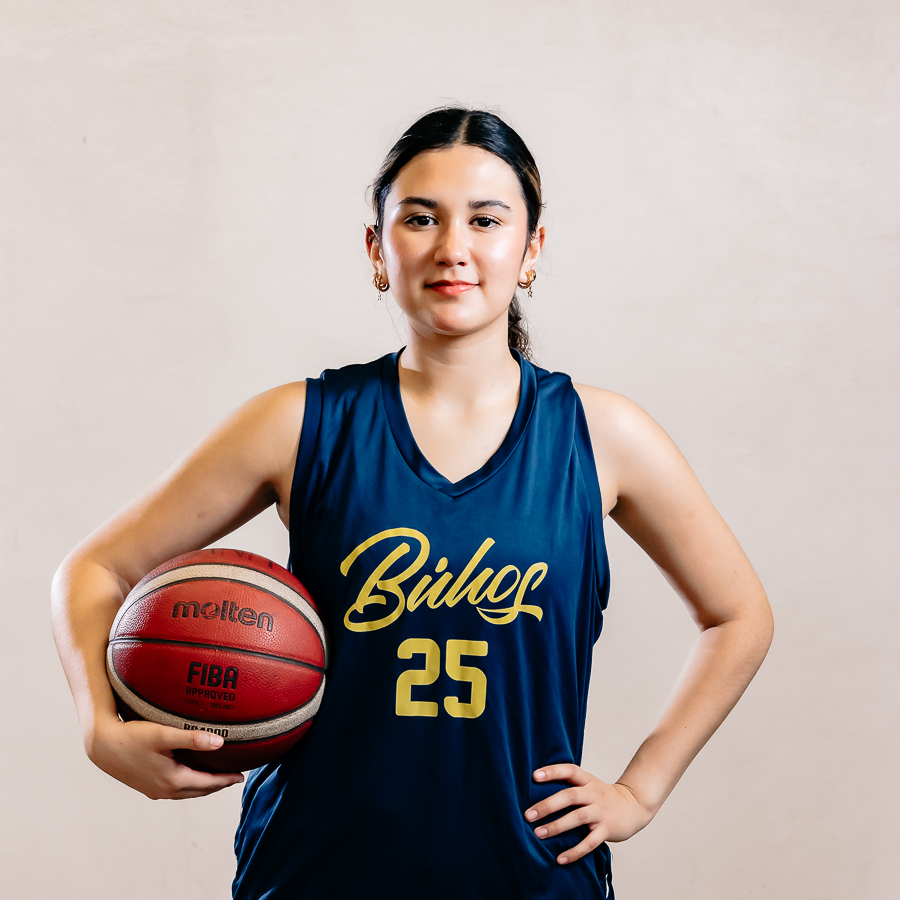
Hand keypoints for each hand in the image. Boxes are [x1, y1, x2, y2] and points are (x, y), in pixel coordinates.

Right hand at [87, 714, 243, 799]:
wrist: (102, 746)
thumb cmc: (132, 736)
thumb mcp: (164, 734)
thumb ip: (192, 738)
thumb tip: (220, 743)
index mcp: (172, 780)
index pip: (207, 783)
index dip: (226, 780)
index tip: (241, 776)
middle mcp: (164, 790)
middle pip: (199, 791)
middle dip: (218, 785)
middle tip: (234, 778)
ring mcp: (154, 791)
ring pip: (187, 792)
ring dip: (204, 787)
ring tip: (217, 778)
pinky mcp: (147, 786)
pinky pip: (176, 790)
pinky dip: (190, 785)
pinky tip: (191, 775)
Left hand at [523, 764, 650, 864]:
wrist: (634, 806)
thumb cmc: (602, 796)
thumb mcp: (588, 784)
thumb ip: (569, 786)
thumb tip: (536, 792)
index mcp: (587, 780)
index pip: (569, 770)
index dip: (553, 772)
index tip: (534, 776)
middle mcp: (594, 794)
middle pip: (570, 796)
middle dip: (548, 805)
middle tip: (528, 815)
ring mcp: (601, 812)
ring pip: (577, 818)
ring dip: (557, 827)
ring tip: (538, 834)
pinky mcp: (607, 830)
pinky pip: (589, 842)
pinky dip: (574, 851)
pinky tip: (560, 858)